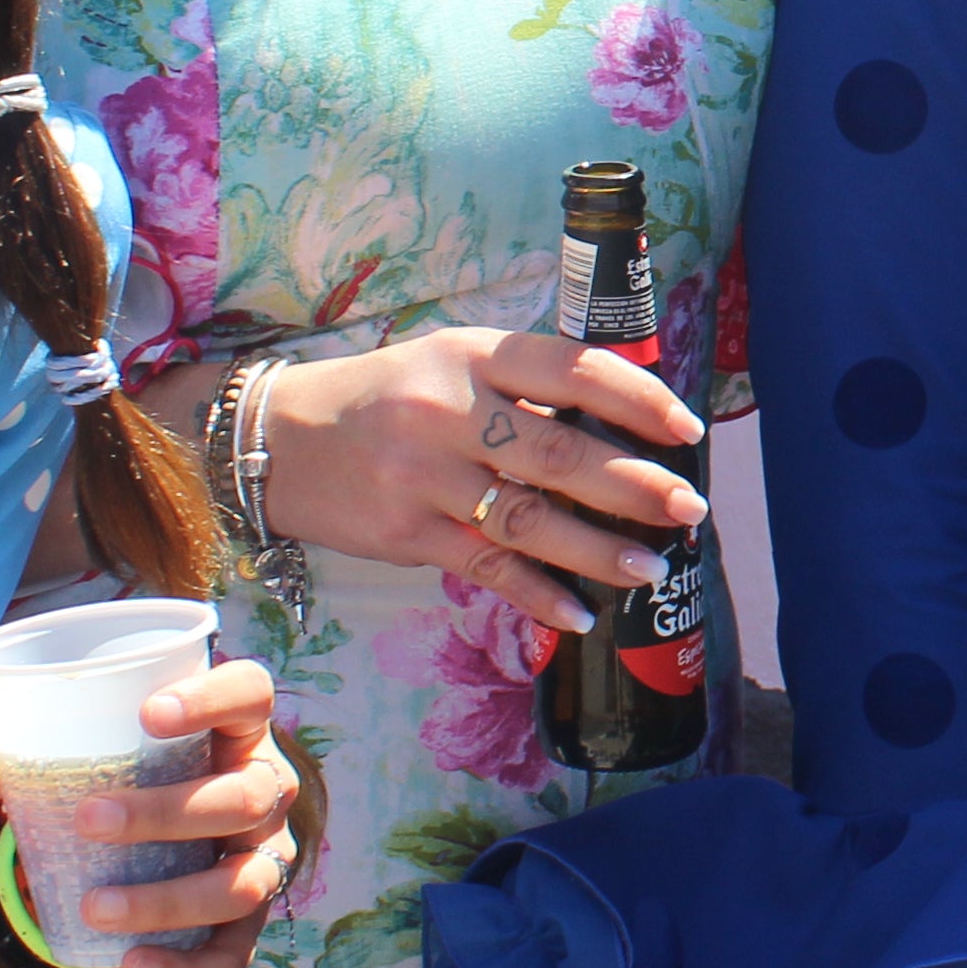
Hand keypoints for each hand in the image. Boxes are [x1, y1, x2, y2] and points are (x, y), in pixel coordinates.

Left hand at [0, 656, 301, 967]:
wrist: (168, 847)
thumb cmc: (129, 785)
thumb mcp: (81, 765)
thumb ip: (11, 757)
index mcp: (233, 733)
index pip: (252, 694)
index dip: (213, 698)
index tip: (148, 713)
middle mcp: (265, 792)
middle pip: (242, 795)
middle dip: (166, 811)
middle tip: (88, 820)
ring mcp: (264, 860)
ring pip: (242, 882)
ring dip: (170, 898)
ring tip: (94, 908)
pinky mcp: (250, 926)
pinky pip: (233, 956)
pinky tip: (133, 966)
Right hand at [241, 325, 712, 633]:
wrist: (277, 439)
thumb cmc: (388, 395)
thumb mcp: (450, 361)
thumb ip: (525, 387)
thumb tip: (623, 426)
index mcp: (471, 355)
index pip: (570, 370)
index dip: (636, 399)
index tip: (686, 428)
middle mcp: (447, 411)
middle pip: (558, 453)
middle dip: (634, 484)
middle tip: (689, 507)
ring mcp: (422, 477)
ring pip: (527, 520)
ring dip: (597, 549)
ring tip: (651, 567)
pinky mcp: (405, 534)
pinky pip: (485, 569)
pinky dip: (537, 595)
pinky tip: (580, 613)